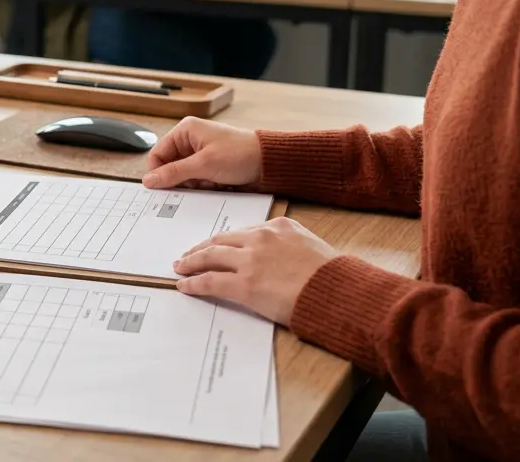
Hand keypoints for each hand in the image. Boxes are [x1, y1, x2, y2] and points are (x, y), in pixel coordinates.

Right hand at [143, 117, 262, 190]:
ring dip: (194, 184)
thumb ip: (173, 172)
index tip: (163, 188)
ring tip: (211, 182)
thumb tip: (149, 180)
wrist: (269, 164)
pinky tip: (217, 184)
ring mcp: (200, 154)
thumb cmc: (241, 154)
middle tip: (195, 184)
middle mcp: (190, 140)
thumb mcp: (203, 164)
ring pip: (183, 176)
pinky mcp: (210, 166)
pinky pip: (196, 181)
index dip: (158, 172)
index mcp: (185, 131)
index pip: (158, 154)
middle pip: (170, 166)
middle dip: (181, 180)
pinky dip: (203, 186)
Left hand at [172, 217, 339, 324]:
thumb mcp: (311, 246)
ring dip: (191, 262)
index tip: (216, 245)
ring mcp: (251, 261)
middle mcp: (260, 238)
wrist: (339, 292)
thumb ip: (289, 244)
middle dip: (201, 247)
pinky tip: (185, 285)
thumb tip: (277, 255)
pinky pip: (210, 281)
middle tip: (189, 254)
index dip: (225, 240)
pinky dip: (194, 283)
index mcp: (278, 226)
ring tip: (180, 267)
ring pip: (210, 256)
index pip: (242, 231)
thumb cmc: (332, 276)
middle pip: (221, 240)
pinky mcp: (245, 285)